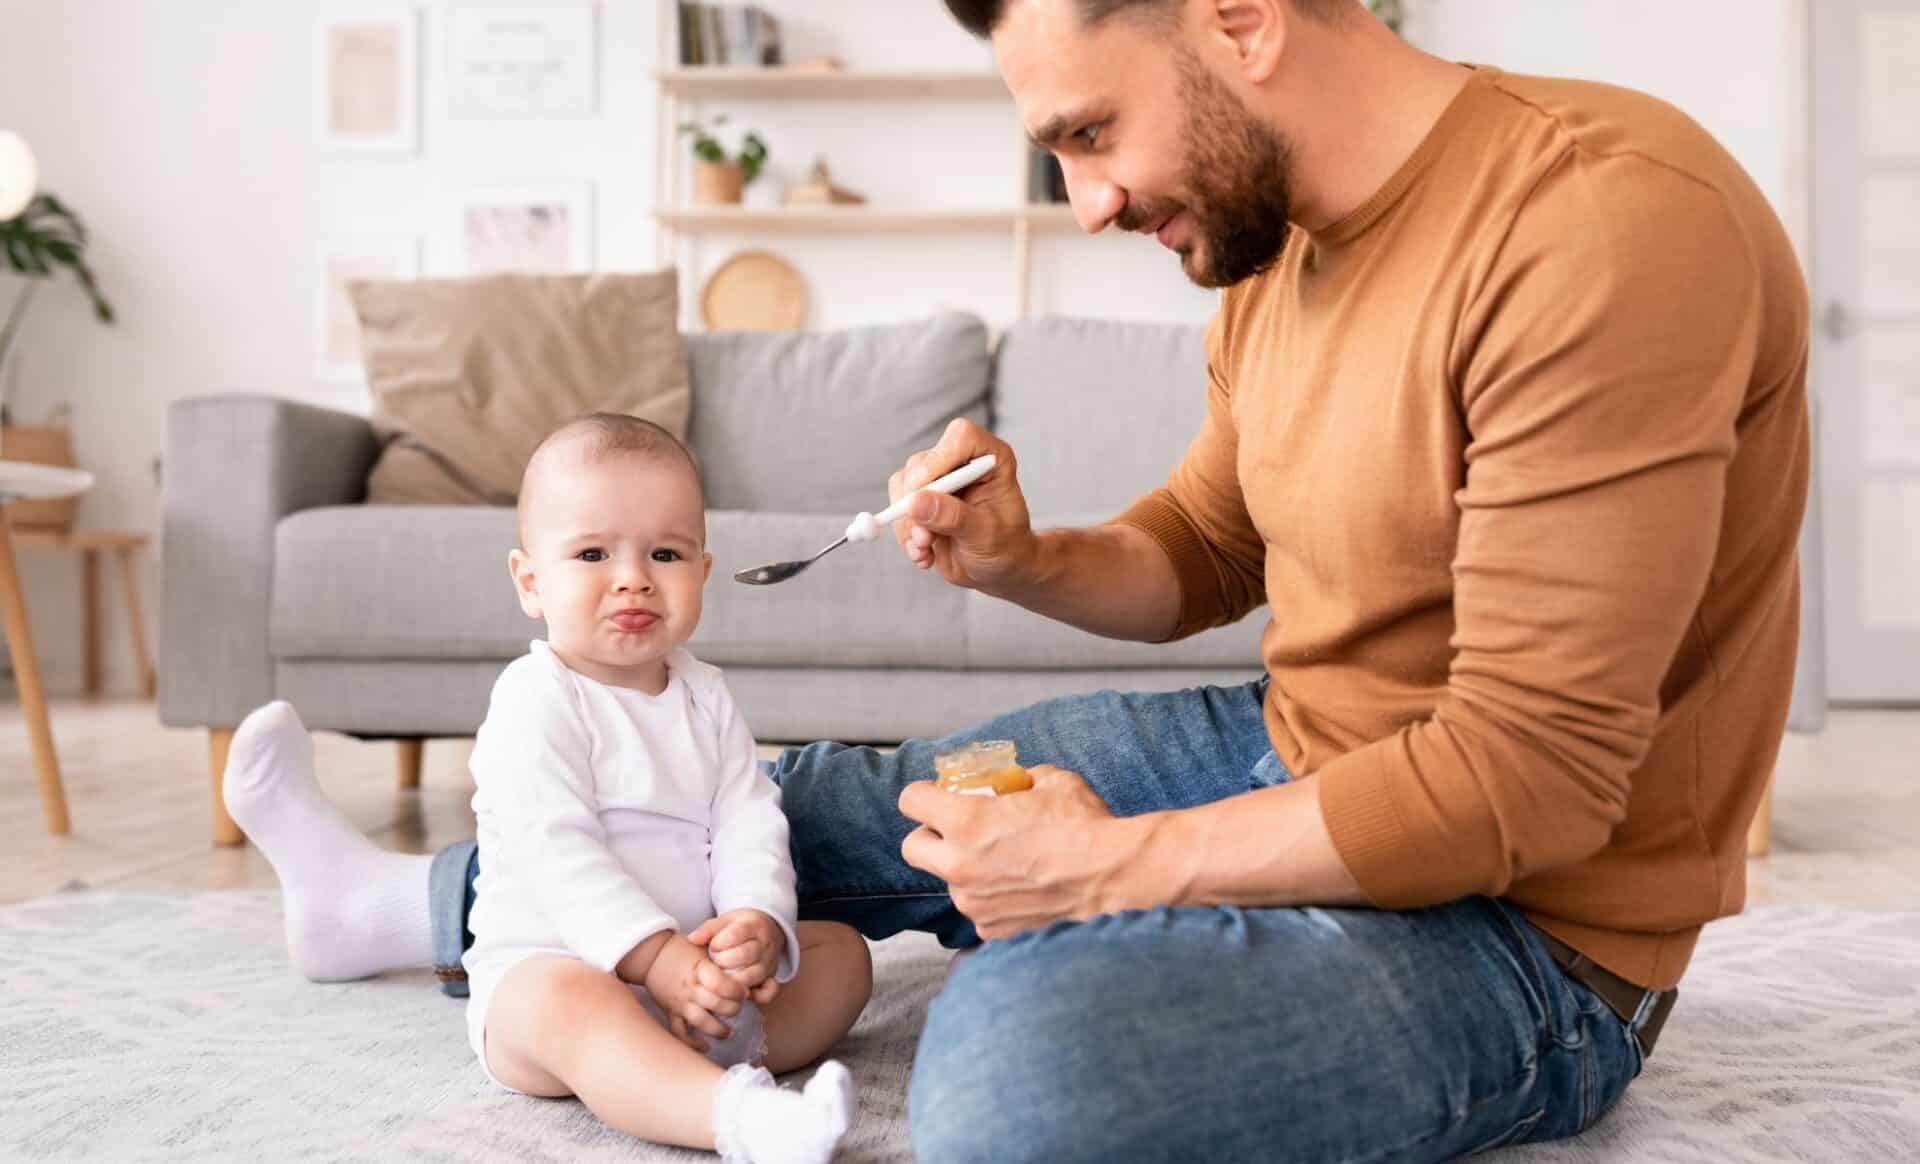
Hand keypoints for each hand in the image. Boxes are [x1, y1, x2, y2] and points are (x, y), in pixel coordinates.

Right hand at [642, 933, 748, 1048]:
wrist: (651, 955)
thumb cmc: (682, 949)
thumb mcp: (703, 945)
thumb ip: (722, 956)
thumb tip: (745, 965)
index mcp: (699, 969)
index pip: (720, 983)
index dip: (736, 990)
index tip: (745, 991)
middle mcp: (689, 988)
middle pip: (715, 1004)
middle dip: (732, 1009)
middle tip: (738, 1007)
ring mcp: (679, 1002)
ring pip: (700, 1021)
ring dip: (717, 1030)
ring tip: (728, 1032)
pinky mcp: (670, 1012)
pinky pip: (679, 1032)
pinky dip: (691, 1042)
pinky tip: (704, 1045)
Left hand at [690, 909, 786, 1005]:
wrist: (768, 929)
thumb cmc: (740, 927)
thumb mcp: (726, 921)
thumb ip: (708, 929)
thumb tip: (692, 939)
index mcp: (753, 926)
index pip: (737, 934)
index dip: (720, 942)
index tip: (712, 946)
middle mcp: (765, 944)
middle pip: (746, 955)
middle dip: (725, 961)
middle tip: (716, 962)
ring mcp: (769, 962)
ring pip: (754, 975)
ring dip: (734, 979)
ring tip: (723, 976)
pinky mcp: (771, 977)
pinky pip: (768, 992)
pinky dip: (756, 996)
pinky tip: (741, 992)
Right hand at [889, 418, 1038, 592]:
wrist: (996, 568)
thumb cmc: (1005, 547)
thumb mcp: (986, 535)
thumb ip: (954, 517)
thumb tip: (914, 503)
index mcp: (991, 459)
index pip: (961, 436)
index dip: (939, 459)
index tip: (924, 491)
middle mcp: (961, 462)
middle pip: (921, 463)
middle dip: (916, 503)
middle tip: (924, 537)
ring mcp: (937, 479)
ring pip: (902, 485)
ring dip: (908, 524)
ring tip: (927, 549)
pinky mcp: (919, 500)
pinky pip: (896, 509)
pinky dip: (905, 537)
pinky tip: (924, 554)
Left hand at [899, 765, 1151, 939]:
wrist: (1116, 879)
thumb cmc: (1086, 827)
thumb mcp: (1052, 781)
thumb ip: (1021, 780)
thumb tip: (1015, 782)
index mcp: (966, 821)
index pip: (911, 801)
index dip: (924, 795)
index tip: (938, 797)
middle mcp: (959, 864)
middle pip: (912, 848)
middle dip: (930, 836)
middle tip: (958, 833)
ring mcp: (973, 903)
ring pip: (950, 882)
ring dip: (967, 871)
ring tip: (1007, 865)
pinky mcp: (992, 930)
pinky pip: (979, 911)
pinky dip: (993, 901)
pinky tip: (1024, 891)